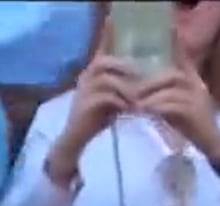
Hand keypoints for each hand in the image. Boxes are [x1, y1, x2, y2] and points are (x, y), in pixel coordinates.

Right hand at [52, 55, 142, 177]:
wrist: (77, 136)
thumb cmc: (96, 117)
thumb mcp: (111, 100)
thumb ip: (121, 89)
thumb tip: (143, 83)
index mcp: (89, 74)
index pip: (102, 56)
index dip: (117, 55)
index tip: (137, 64)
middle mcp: (84, 78)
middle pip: (103, 62)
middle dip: (124, 68)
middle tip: (140, 77)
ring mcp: (83, 90)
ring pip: (106, 80)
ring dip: (124, 88)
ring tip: (136, 98)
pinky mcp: (85, 104)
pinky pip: (105, 97)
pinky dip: (119, 102)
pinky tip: (127, 109)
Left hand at [136, 65, 219, 159]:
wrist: (212, 143)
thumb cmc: (193, 125)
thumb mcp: (176, 106)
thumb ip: (164, 96)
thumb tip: (142, 92)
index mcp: (195, 81)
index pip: (179, 66)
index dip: (161, 67)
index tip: (142, 74)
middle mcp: (198, 86)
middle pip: (172, 76)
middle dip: (151, 83)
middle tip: (134, 92)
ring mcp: (198, 98)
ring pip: (170, 92)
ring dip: (152, 97)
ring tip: (138, 104)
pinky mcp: (194, 111)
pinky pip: (172, 105)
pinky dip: (158, 107)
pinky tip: (148, 111)